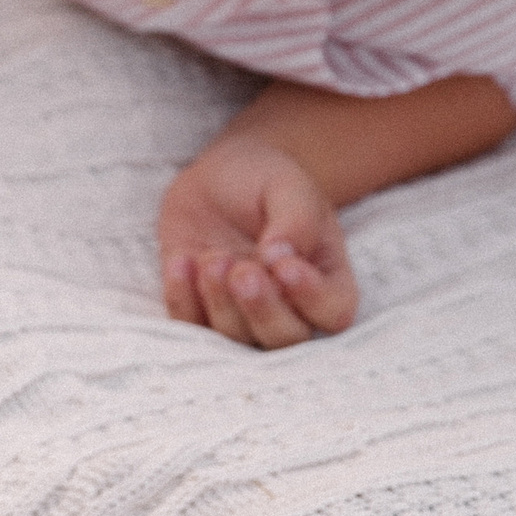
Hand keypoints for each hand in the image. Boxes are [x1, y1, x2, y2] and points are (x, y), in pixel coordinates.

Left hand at [159, 131, 357, 348]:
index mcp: (325, 278)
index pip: (333, 312)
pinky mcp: (200, 308)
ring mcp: (242, 313)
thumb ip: (296, 221)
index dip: (312, 298)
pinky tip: (182, 260)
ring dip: (220, 304)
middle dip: (262, 310)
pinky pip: (190, 325)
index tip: (286, 264)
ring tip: (212, 258)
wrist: (219, 176)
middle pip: (285, 338)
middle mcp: (289, 306)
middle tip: (242, 271)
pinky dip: (182, 299)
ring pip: (237, 339)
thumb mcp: (289, 187)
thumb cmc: (266, 182)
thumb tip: (279, 256)